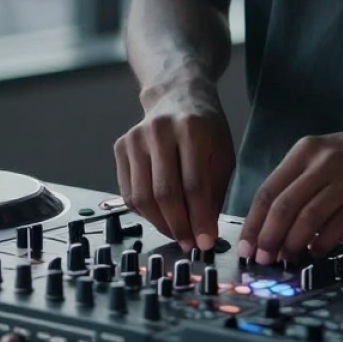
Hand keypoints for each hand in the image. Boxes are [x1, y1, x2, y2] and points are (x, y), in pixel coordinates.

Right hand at [114, 90, 235, 250]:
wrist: (176, 95)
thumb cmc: (205, 129)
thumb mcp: (222, 154)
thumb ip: (214, 192)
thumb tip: (204, 234)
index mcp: (192, 128)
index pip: (194, 184)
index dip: (199, 219)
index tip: (206, 243)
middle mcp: (159, 130)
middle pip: (164, 192)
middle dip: (178, 226)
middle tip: (190, 245)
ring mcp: (135, 137)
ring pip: (142, 197)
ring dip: (160, 224)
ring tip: (177, 234)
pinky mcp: (121, 146)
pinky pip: (128, 192)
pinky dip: (144, 212)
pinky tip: (160, 216)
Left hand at [237, 121, 342, 262]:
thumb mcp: (328, 157)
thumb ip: (302, 184)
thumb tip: (274, 223)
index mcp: (306, 151)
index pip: (269, 189)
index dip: (254, 222)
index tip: (246, 246)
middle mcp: (322, 161)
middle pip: (284, 205)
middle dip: (269, 238)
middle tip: (263, 259)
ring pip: (308, 216)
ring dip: (293, 243)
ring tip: (287, 259)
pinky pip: (338, 224)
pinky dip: (323, 242)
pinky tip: (316, 252)